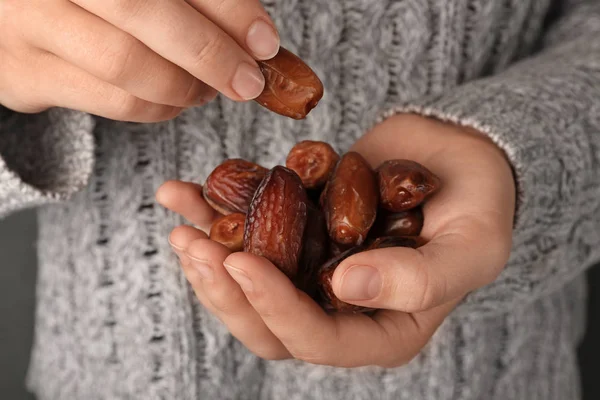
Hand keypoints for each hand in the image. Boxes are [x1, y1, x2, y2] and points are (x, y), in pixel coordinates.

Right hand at [0, 0, 278, 120]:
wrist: (14, 9)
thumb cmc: (96, 0)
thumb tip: (256, 37)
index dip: (226, 7)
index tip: (264, 40)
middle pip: (141, 12)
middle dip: (210, 54)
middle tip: (248, 82)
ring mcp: (25, 23)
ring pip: (127, 68)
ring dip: (185, 87)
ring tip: (210, 88)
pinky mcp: (25, 75)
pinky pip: (112, 102)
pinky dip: (159, 108)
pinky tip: (177, 98)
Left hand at [156, 114, 515, 366]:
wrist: (461, 159)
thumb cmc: (481, 206)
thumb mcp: (471, 247)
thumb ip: (418, 278)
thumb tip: (345, 286)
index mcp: (380, 330)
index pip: (315, 339)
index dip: (273, 308)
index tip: (239, 262)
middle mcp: (339, 308)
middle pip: (265, 322)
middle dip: (223, 289)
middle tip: (191, 244)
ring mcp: (313, 269)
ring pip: (248, 279)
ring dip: (207, 251)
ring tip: (178, 214)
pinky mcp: (299, 231)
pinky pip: (252, 229)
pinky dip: (216, 211)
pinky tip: (186, 190)